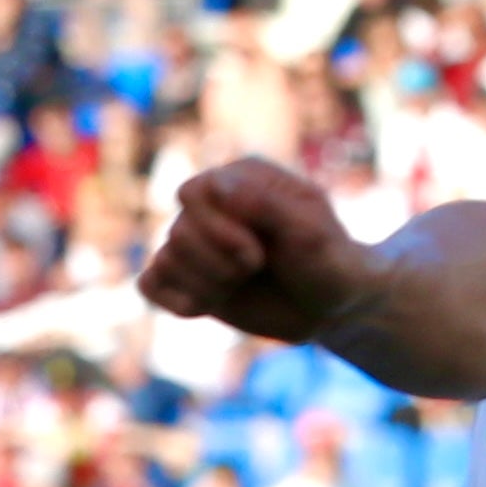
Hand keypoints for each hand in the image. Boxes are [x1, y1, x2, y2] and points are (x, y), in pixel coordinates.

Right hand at [135, 157, 376, 346]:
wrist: (334, 307)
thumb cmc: (330, 262)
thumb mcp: (312, 232)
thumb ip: (266, 205)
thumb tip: (216, 185)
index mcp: (240, 179)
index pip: (193, 194)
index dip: (217, 230)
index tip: (257, 255)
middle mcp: (212, 205)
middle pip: (178, 233)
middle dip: (218, 263)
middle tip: (255, 268)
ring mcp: (197, 241)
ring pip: (166, 260)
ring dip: (208, 284)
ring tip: (242, 284)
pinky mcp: (189, 277)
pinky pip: (150, 285)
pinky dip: (177, 300)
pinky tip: (208, 305)